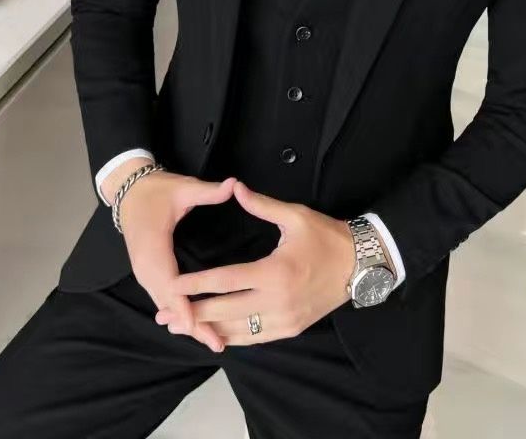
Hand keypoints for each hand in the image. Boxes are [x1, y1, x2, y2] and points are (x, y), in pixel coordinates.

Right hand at [119, 170, 236, 352]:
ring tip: (211, 341)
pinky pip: (163, 297)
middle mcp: (145, 266)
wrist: (130, 191)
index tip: (199, 324)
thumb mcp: (183, 188)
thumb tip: (235, 184)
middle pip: (168, 301)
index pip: (169, 283)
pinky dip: (178, 313)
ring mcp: (144, 271)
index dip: (183, 305)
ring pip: (165, 303)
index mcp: (153, 247)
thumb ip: (208, 191)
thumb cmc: (157, 190)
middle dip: (191, 324)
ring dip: (186, 322)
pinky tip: (195, 325)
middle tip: (217, 343)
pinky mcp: (148, 272)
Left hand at [159, 181, 354, 344]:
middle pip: (225, 312)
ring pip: (238, 331)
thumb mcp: (295, 216)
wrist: (361, 265)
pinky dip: (233, 337)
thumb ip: (261, 205)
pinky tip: (215, 334)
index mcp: (275, 272)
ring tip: (181, 328)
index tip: (173, 285)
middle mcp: (277, 301)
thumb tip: (234, 187)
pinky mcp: (291, 328)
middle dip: (192, 314)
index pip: (225, 281)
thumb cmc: (327, 236)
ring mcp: (285, 319)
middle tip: (164, 316)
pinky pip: (255, 338)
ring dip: (208, 330)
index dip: (196, 284)